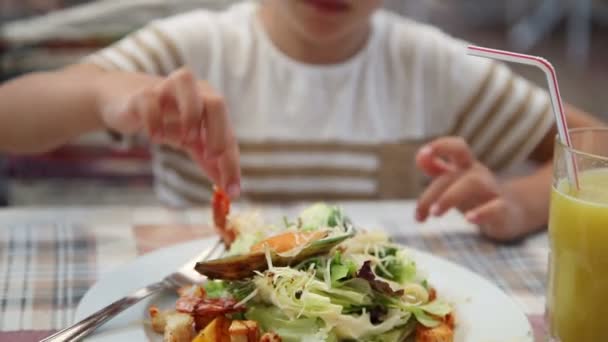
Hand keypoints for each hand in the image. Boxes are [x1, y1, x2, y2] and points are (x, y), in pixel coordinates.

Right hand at [99, 68, 240, 196]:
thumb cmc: (168, 120)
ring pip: (186, 84)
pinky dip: (155, 121)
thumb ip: (211, 162)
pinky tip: (156, 137)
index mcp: (210, 103)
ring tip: (184, 141)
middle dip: (218, 134)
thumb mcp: (193, 142)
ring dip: (190, 116)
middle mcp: (194, 90)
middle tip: (212, 158)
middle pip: (216, 102)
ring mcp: (167, 88)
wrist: (127, 102)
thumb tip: (230, 190)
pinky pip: (150, 101)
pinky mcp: (142, 95)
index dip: (231, 162)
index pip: (228, 133)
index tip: (232, 190)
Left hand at [415, 137, 527, 240]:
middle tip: (420, 214)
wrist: (510, 213)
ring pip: (474, 184)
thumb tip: (420, 157)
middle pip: (455, 175)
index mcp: (466, 166)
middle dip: (433, 192)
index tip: (423, 153)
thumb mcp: (453, 180)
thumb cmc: (473, 195)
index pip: (457, 147)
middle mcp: (479, 175)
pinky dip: (482, 213)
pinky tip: (469, 219)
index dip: (440, 146)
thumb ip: (435, 168)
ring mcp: (492, 191)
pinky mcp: (504, 210)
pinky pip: (496, 208)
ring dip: (450, 197)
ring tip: (435, 213)